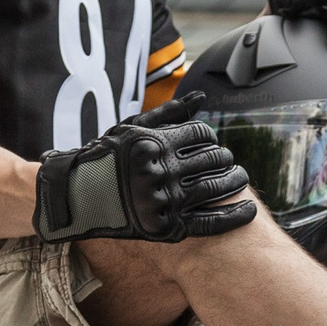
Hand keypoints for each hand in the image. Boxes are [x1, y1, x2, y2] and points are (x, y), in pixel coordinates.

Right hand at [35, 96, 256, 242]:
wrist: (77, 197)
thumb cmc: (106, 158)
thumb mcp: (131, 129)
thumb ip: (169, 113)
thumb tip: (201, 97)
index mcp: (154, 144)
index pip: (201, 135)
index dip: (209, 137)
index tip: (209, 142)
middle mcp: (160, 171)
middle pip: (212, 160)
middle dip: (225, 158)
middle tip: (229, 160)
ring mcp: (164, 201)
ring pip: (215, 187)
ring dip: (235, 181)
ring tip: (241, 178)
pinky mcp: (167, 228)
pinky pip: (210, 223)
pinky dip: (234, 217)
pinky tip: (249, 210)